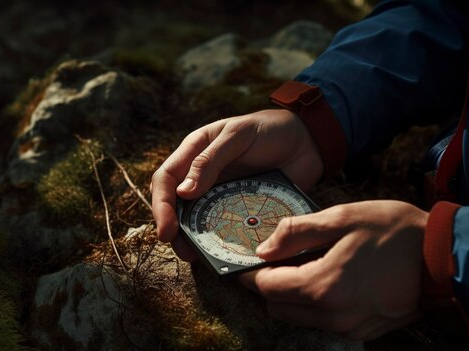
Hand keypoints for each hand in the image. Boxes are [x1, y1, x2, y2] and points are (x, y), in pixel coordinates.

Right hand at [151, 109, 323, 259]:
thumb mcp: (238, 136)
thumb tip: (183, 192)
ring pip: (197, 221)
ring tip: (199, 256)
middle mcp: (201, 177)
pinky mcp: (240, 211)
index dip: (161, 205)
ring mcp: (220, 195)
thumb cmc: (269, 129)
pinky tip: (223, 254)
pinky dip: (221, 242)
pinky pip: (225, 229)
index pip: (166, 179)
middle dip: (174, 229)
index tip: (167, 229)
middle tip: (183, 249)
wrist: (307, 141)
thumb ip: (210, 160)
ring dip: (194, 240)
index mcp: (194, 152)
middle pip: (176, 206)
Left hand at [240, 200, 427, 339]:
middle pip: (278, 306)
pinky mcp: (363, 330)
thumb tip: (264, 247)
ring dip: (290, 295)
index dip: (250, 273)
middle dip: (268, 285)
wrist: (446, 257)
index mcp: (323, 286)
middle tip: (274, 260)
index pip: (267, 286)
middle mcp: (332, 315)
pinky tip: (326, 278)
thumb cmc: (395, 231)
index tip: (243, 261)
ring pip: (298, 317)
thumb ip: (298, 232)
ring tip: (301, 266)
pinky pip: (322, 321)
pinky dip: (313, 304)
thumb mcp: (342, 218)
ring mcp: (349, 327)